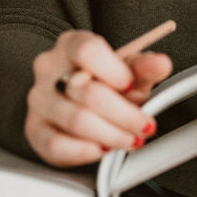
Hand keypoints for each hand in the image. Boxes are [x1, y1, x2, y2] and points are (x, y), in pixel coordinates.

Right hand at [25, 29, 172, 167]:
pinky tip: (103, 148)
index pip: (87, 51)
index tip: (132, 85)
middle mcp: (49, 69)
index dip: (114, 71)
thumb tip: (161, 64)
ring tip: (130, 139)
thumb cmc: (103, 80)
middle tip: (144, 125)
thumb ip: (144, 67)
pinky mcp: (34, 130)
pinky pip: (56, 145)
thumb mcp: (127, 69)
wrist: (77, 97)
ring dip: (112, 135)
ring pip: (75, 120)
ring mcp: (39, 100)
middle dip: (124, 114)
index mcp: (70, 45)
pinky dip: (85, 151)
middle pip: (86, 93)